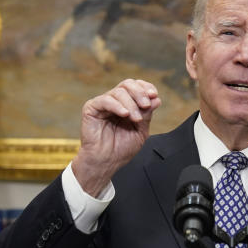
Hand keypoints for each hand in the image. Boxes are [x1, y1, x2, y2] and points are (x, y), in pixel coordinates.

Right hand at [73, 79, 160, 195]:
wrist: (105, 162)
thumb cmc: (120, 149)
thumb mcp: (140, 131)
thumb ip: (147, 115)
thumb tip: (156, 99)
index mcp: (127, 105)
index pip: (137, 87)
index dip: (146, 88)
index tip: (154, 96)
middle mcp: (115, 102)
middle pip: (128, 84)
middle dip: (140, 93)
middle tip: (146, 105)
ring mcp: (103, 104)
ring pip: (119, 92)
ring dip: (131, 104)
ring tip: (136, 119)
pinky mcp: (91, 108)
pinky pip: (105, 100)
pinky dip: (117, 105)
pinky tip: (124, 114)